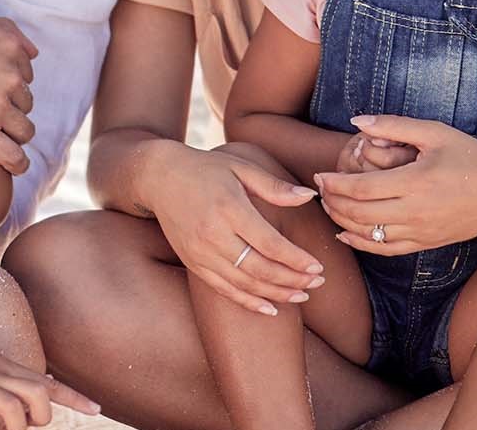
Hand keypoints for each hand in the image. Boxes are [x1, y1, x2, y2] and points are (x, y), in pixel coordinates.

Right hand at [0, 12, 39, 175]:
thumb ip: (3, 31)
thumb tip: (33, 52)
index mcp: (7, 46)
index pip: (26, 74)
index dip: (9, 85)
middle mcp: (8, 75)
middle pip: (25, 102)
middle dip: (9, 109)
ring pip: (25, 130)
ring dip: (14, 135)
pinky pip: (15, 157)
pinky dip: (17, 163)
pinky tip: (11, 164)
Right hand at [0, 327, 99, 429]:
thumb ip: (17, 375)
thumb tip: (48, 382)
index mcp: (8, 368)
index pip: (49, 383)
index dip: (75, 398)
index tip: (97, 409)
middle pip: (38, 394)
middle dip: (42, 418)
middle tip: (29, 425)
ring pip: (14, 410)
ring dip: (16, 429)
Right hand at [144, 144, 323, 315]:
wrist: (158, 178)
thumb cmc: (205, 169)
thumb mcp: (240, 167)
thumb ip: (274, 186)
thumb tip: (309, 196)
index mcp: (230, 208)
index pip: (270, 244)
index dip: (296, 260)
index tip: (317, 266)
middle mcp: (213, 235)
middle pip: (260, 268)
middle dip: (292, 280)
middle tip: (317, 282)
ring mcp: (201, 252)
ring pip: (244, 284)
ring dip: (276, 294)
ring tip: (301, 296)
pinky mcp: (193, 263)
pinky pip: (224, 289)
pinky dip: (248, 302)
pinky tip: (270, 309)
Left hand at [315, 114, 476, 255]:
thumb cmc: (471, 156)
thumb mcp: (434, 132)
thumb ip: (393, 125)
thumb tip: (356, 121)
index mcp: (416, 182)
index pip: (361, 189)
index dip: (334, 184)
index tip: (320, 176)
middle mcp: (417, 211)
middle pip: (359, 214)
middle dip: (332, 203)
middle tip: (319, 191)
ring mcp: (422, 232)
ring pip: (370, 236)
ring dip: (342, 222)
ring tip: (329, 207)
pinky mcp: (428, 244)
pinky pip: (387, 250)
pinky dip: (362, 244)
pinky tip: (346, 234)